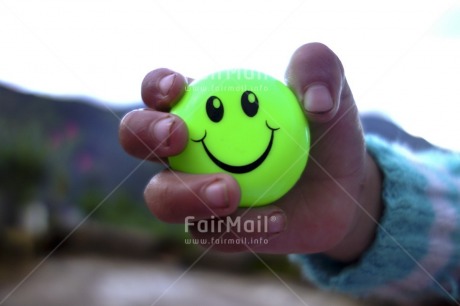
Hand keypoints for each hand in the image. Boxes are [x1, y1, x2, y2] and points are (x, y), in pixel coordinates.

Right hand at [119, 43, 381, 261]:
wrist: (341, 187)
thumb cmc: (324, 132)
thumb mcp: (331, 90)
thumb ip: (318, 68)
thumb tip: (311, 100)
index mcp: (202, 106)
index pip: (160, 91)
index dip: (157, 86)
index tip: (179, 88)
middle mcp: (187, 150)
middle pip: (137, 140)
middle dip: (146, 134)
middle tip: (179, 138)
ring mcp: (195, 193)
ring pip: (161, 197)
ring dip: (185, 195)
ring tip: (229, 192)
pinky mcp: (215, 231)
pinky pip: (212, 234)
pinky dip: (241, 227)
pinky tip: (278, 219)